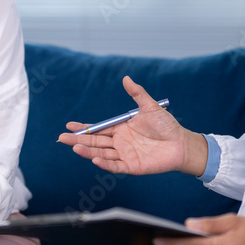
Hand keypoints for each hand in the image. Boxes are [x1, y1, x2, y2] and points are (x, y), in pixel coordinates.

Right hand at [57, 76, 204, 175]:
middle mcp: (120, 142)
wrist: (182, 143)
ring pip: (101, 153)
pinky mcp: (132, 166)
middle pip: (95, 142)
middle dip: (78, 140)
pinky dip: (105, 163)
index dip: (84, 128)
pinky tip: (94, 159)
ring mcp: (125, 155)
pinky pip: (115, 165)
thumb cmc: (167, 125)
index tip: (69, 125)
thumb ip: (137, 93)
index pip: (98, 129)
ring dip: (88, 151)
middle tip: (62, 138)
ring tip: (74, 147)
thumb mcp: (150, 107)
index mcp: (121, 128)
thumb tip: (126, 78)